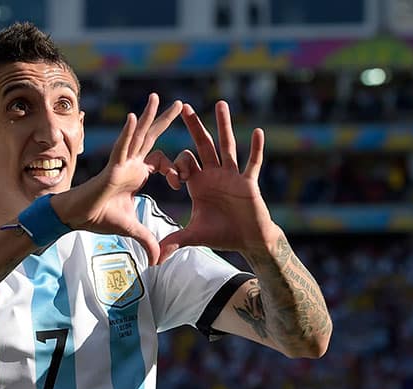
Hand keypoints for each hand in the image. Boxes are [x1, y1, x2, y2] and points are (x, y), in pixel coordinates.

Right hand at [54, 93, 181, 264]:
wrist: (78, 218)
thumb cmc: (100, 218)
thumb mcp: (132, 230)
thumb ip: (147, 241)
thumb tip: (158, 261)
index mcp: (137, 174)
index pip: (161, 161)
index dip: (174, 168)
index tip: (179, 181)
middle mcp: (131, 164)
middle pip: (152, 138)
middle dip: (165, 120)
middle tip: (181, 103)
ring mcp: (121, 163)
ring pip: (137, 136)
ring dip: (147, 116)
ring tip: (156, 97)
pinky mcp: (111, 168)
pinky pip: (122, 147)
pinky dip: (128, 132)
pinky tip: (134, 116)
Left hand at [152, 101, 278, 262]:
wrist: (248, 240)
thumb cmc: (223, 234)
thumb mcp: (194, 236)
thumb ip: (174, 242)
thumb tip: (154, 260)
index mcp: (199, 183)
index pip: (184, 162)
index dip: (176, 166)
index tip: (174, 181)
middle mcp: (215, 174)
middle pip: (203, 145)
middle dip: (194, 127)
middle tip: (184, 107)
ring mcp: (233, 176)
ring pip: (227, 146)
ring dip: (223, 126)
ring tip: (220, 104)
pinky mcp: (249, 183)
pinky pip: (253, 163)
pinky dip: (256, 149)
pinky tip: (257, 132)